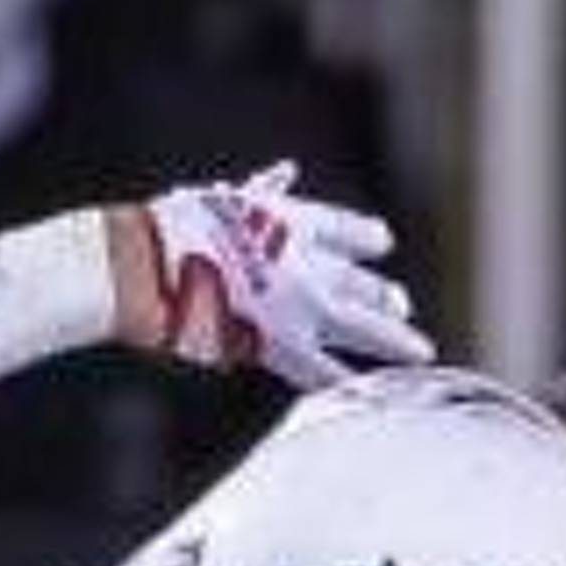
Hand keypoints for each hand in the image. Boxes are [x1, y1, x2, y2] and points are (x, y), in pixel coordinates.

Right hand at [141, 163, 428, 391]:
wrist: (143, 268)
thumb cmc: (173, 229)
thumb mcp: (224, 198)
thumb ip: (265, 190)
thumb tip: (287, 170)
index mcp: (295, 223)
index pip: (353, 230)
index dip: (370, 239)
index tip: (383, 243)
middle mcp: (309, 265)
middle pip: (365, 284)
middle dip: (385, 298)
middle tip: (402, 306)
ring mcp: (300, 308)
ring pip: (364, 330)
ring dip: (395, 343)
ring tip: (422, 353)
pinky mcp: (283, 346)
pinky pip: (327, 371)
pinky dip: (350, 384)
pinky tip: (374, 394)